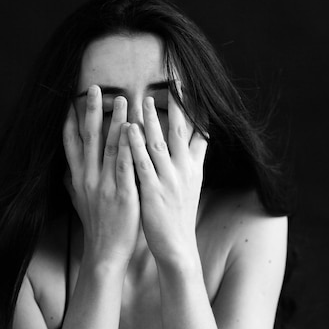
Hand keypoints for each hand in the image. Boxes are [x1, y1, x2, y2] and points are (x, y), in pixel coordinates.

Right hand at [63, 85, 139, 264]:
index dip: (70, 122)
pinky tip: (133, 131)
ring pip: (109, 147)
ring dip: (114, 122)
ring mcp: (105, 185)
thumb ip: (74, 182)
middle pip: (89, 139)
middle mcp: (88, 178)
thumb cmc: (96, 224)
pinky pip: (125, 166)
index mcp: (79, 178)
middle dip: (92, 112)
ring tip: (122, 99)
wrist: (105, 251)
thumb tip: (67, 168)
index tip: (70, 101)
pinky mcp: (122, 194)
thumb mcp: (80, 201)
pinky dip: (128, 147)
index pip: (72, 145)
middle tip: (95, 89)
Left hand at [127, 88, 207, 262]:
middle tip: (174, 82)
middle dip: (178, 105)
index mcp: (194, 168)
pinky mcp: (153, 192)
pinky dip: (136, 145)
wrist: (178, 247)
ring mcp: (169, 180)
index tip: (193, 89)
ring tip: (144, 99)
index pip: (199, 133)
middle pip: (182, 132)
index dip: (197, 110)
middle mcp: (184, 170)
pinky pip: (143, 164)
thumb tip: (197, 142)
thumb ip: (191, 162)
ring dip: (152, 120)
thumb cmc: (179, 216)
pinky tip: (129, 129)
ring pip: (160, 143)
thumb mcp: (191, 186)